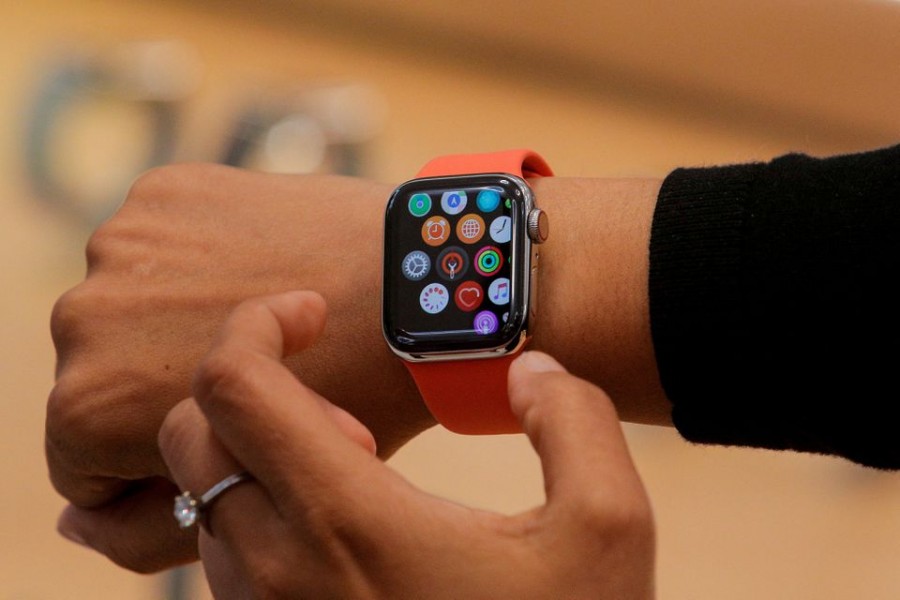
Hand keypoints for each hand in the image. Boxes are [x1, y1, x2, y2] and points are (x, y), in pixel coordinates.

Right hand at [47, 164, 434, 571]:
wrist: (417, 289)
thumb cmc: (347, 403)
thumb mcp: (245, 488)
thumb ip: (147, 531)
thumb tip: (76, 522)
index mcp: (85, 407)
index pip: (81, 462)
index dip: (150, 460)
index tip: (218, 436)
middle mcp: (81, 320)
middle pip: (100, 375)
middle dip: (160, 384)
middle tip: (252, 378)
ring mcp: (119, 242)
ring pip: (131, 304)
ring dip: (175, 316)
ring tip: (259, 318)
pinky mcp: (165, 189)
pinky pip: (165, 242)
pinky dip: (200, 256)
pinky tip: (264, 266)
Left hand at [159, 291, 655, 598]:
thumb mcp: (607, 528)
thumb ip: (574, 421)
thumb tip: (529, 372)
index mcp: (346, 520)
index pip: (231, 387)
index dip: (255, 323)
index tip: (310, 313)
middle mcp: (278, 568)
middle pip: (192, 431)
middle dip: (252, 387)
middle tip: (346, 409)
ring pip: (201, 492)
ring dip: (258, 451)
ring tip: (357, 469)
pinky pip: (222, 547)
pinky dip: (259, 505)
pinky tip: (344, 524)